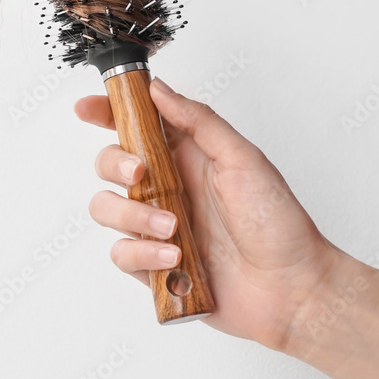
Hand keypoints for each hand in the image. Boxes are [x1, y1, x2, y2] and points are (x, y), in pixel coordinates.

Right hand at [75, 77, 339, 349]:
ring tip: (172, 227)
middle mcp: (165, 187)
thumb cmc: (277, 223)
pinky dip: (143, 253)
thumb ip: (199, 121)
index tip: (87, 108)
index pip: (134, 125)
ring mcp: (156, 226)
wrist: (291, 288)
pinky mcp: (152, 264)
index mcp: (185, 156)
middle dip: (116, 165)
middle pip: (108, 163)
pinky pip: (121, 253)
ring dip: (133, 216)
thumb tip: (159, 89)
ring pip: (106, 209)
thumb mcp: (243, 159)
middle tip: (141, 174)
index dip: (106, 113)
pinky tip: (174, 257)